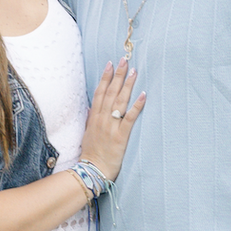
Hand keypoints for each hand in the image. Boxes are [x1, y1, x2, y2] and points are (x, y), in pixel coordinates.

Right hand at [78, 60, 144, 180]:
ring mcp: (111, 127)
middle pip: (110, 92)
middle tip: (125, 60)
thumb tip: (91, 107)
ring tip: (134, 71)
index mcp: (95, 117)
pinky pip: (129, 118)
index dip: (105, 77)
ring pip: (120, 101)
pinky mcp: (121, 136)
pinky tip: (143, 95)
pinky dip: (137, 106)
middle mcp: (102, 119)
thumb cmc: (91, 153)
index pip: (100, 92)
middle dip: (118, 75)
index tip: (110, 64)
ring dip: (127, 85)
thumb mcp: (87, 133)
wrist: (92, 170)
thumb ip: (90, 119)